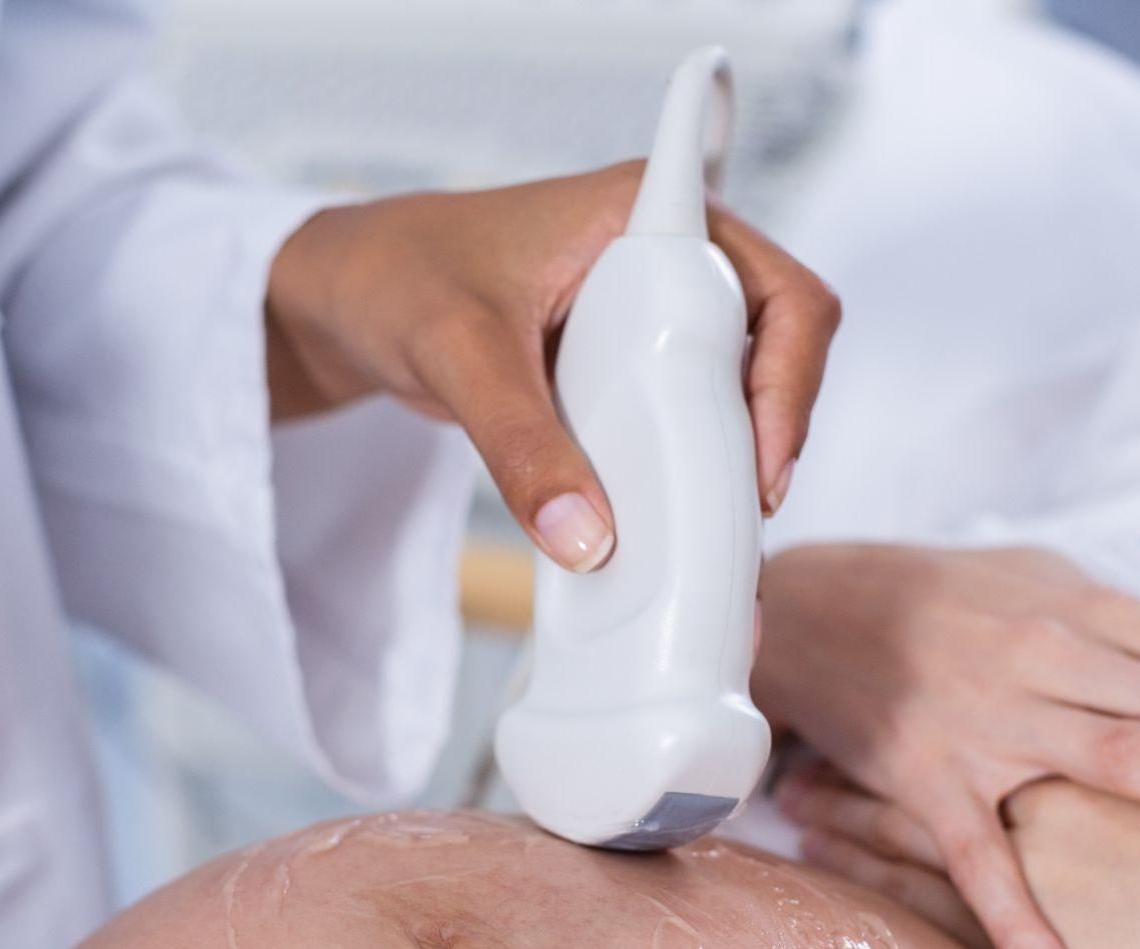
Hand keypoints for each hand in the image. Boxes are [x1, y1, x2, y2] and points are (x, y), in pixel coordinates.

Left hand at [264, 163, 841, 570]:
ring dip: (729, 468)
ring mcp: (653, 319)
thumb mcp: (460, 355)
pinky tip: (663, 532)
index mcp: (652, 217)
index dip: (790, 381)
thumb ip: (520, 444)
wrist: (349, 297)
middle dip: (766, 439)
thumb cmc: (399, 278)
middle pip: (777, 356)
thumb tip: (585, 539)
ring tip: (707, 538)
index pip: (779, 292)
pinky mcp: (627, 371)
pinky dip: (682, 480)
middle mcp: (672, 262)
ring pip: (737, 400)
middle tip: (737, 518)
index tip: (761, 465)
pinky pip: (683, 428)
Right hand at [757, 543, 1139, 948]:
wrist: (804, 606)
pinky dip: (1024, 925)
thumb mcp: (1044, 586)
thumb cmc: (936, 599)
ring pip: (1128, 763)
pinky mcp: (924, 774)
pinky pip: (980, 859)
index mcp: (1096, 613)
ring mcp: (992, 718)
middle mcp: (1057, 658)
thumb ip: (1133, 632)